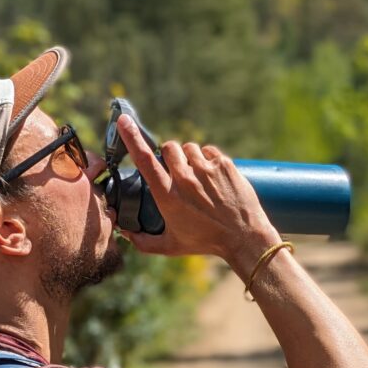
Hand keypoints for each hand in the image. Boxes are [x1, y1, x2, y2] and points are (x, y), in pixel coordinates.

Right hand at [114, 114, 279, 275]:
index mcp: (168, 196)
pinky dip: (207, 158)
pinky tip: (212, 174)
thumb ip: (143, 243)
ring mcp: (206, 170)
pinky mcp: (225, 165)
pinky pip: (209, 150)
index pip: (145, 160)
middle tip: (177, 170)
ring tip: (197, 176)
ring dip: (189, 156)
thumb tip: (125, 233)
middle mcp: (185, 180)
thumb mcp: (171, 247)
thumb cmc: (206, 243)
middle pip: (168, 147)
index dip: (132, 138)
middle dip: (168, 154)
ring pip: (189, 147)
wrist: (244, 238)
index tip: (124, 121)